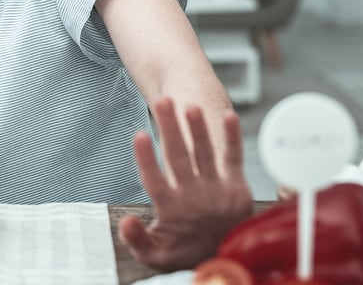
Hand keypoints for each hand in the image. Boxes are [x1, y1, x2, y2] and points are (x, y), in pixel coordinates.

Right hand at [118, 97, 253, 270]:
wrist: (223, 260)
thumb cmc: (183, 251)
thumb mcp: (154, 254)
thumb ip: (136, 239)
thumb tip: (124, 222)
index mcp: (172, 209)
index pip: (155, 180)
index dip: (146, 157)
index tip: (139, 135)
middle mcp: (195, 197)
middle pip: (179, 157)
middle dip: (170, 128)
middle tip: (163, 101)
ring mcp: (218, 190)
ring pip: (205, 154)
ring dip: (198, 128)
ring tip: (190, 106)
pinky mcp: (237, 186)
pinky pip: (235, 158)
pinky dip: (233, 138)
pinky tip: (231, 116)